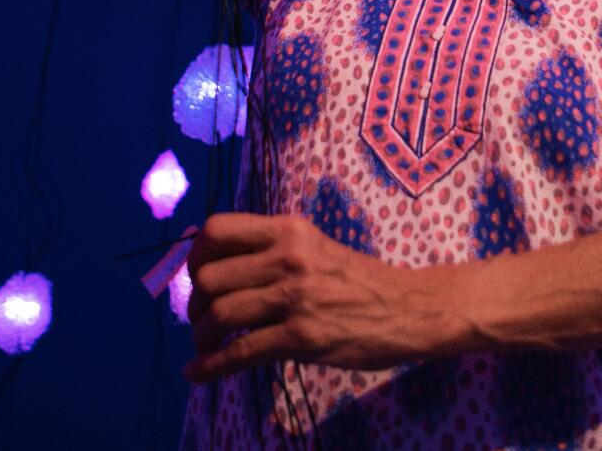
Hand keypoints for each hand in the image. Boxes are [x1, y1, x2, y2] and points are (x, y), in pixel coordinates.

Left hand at [182, 211, 433, 382]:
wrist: (408, 308)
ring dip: (201, 335)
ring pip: (220, 314)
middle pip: (210, 277)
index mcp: (289, 230)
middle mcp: (288, 257)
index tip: (196, 277)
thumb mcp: (314, 247)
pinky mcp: (302, 337)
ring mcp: (295, 297)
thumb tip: (217, 265)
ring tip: (205, 344)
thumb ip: (272, 251)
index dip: (194, 256)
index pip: (217, 229)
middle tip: (201, 319)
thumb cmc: (359, 280)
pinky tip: (198, 372)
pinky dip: (210, 366)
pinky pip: (241, 353)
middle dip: (194, 305)